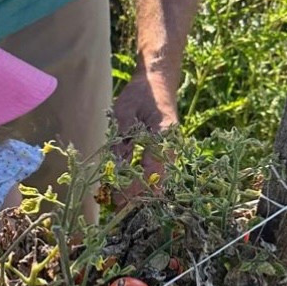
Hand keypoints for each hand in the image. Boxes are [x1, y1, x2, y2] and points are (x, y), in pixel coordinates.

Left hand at [112, 67, 177, 192]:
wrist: (158, 81)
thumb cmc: (141, 94)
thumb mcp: (124, 111)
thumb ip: (122, 137)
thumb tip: (117, 166)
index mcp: (164, 136)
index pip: (152, 170)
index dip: (137, 187)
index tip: (120, 198)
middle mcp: (170, 146)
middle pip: (157, 179)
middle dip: (137, 193)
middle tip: (116, 203)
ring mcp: (168, 149)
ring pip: (156, 177)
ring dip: (138, 187)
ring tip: (117, 198)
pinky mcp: (162, 150)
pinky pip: (153, 169)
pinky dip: (139, 178)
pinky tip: (123, 183)